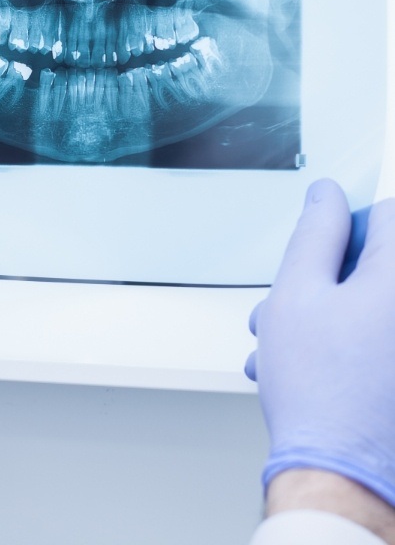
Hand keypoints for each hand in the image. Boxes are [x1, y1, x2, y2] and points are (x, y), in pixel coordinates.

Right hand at [245, 178, 394, 508]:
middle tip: (292, 302)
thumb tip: (326, 195)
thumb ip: (315, 231)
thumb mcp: (296, 291)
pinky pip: (376, 337)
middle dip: (324, 277)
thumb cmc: (320, 389)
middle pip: (374, 262)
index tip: (317, 252)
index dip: (342, 226)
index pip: (384, 214)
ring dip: (326, 312)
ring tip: (285, 342)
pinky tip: (308, 365)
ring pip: (369, 303)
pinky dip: (347, 341)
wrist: (340, 473)